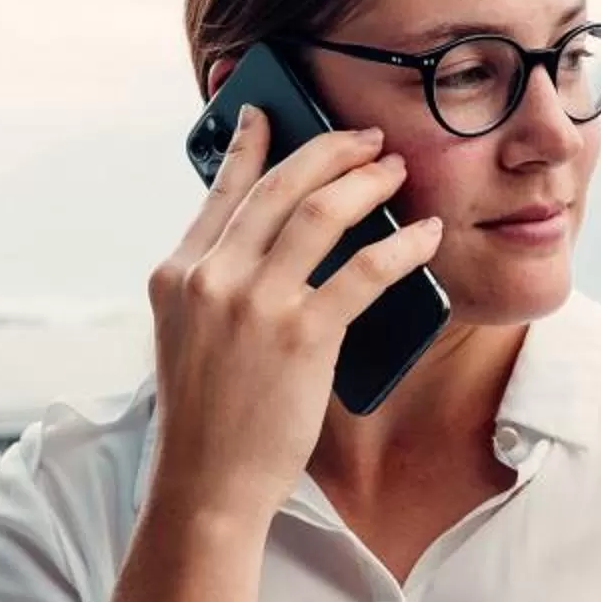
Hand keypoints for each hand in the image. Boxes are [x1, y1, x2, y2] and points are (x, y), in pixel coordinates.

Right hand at [143, 106, 445, 525]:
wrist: (207, 487)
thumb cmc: (208, 420)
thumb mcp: (188, 337)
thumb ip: (215, 286)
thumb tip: (269, 244)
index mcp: (176, 274)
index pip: (221, 190)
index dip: (252, 144)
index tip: (271, 113)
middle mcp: (210, 277)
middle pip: (279, 186)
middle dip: (330, 151)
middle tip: (366, 140)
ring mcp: (254, 304)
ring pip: (321, 212)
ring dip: (367, 183)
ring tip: (395, 172)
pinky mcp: (300, 336)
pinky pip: (363, 270)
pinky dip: (401, 246)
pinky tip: (424, 236)